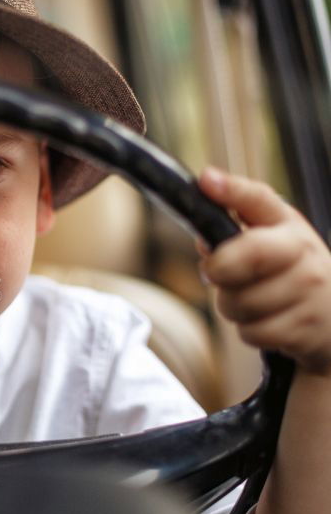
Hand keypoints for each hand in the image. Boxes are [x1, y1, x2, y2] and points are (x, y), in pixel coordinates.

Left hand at [197, 167, 330, 376]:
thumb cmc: (289, 272)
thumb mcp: (269, 240)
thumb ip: (230, 232)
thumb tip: (204, 236)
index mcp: (285, 224)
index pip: (257, 200)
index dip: (231, 190)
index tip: (206, 181)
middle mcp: (302, 251)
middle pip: (241, 258)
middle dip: (219, 271)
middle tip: (223, 275)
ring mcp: (310, 289)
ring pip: (239, 303)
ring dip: (234, 308)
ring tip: (254, 301)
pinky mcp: (308, 326)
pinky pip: (252, 332)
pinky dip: (251, 331)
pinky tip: (269, 320)